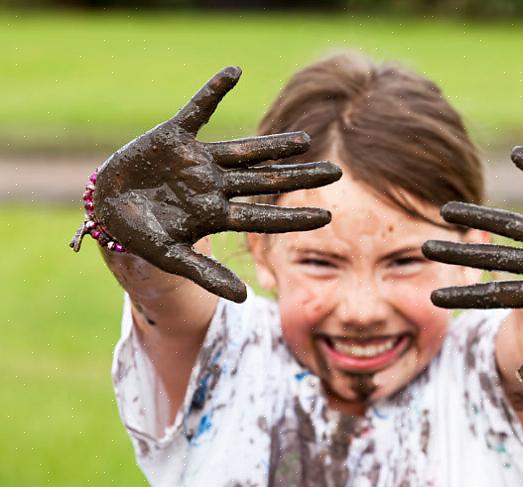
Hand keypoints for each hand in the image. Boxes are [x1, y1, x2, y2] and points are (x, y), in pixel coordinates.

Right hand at [70, 67, 340, 302]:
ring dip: (273, 144)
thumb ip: (205, 274)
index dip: (294, 216)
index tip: (328, 217)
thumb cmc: (141, 234)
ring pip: (245, 150)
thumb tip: (242, 298)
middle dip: (299, 176)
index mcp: (215, 213)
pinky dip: (213, 91)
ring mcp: (197, 160)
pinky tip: (235, 72)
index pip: (263, 216)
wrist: (106, 205)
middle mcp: (215, 184)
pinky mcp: (175, 136)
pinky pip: (197, 109)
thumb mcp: (171, 257)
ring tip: (305, 141)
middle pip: (265, 180)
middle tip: (336, 172)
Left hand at [422, 146, 522, 380]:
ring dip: (479, 217)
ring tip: (446, 209)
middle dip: (459, 253)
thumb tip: (522, 375)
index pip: (494, 294)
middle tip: (424, 247)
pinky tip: (517, 153)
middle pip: (491, 256)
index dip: (465, 294)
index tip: (434, 296)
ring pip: (510, 224)